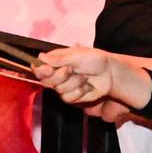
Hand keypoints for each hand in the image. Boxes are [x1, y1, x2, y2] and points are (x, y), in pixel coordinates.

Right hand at [33, 47, 151, 109]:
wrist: (112, 73)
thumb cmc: (96, 60)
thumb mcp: (77, 54)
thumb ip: (59, 58)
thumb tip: (41, 57)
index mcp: (57, 62)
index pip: (39, 68)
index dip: (40, 70)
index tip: (48, 69)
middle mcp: (58, 74)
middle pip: (45, 81)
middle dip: (59, 75)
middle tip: (71, 69)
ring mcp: (65, 86)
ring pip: (58, 89)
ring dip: (73, 82)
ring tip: (85, 76)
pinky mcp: (73, 97)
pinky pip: (68, 98)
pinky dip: (79, 91)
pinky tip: (87, 85)